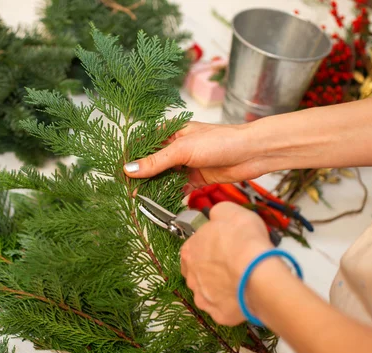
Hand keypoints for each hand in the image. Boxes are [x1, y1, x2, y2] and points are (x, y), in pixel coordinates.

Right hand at [124, 121, 269, 192]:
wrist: (252, 153)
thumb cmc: (221, 141)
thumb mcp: (183, 149)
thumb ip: (156, 161)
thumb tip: (130, 169)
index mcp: (172, 132)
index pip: (145, 144)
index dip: (132, 158)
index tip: (119, 172)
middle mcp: (178, 147)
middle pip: (154, 163)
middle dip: (142, 176)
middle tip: (127, 190)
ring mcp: (188, 163)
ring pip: (165, 177)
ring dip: (156, 187)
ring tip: (141, 199)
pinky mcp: (197, 177)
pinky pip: (179, 187)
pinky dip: (171, 195)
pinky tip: (162, 202)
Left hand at [179, 202, 273, 325]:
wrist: (257, 272)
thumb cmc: (244, 241)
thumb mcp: (230, 212)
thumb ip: (217, 213)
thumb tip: (215, 216)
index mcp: (190, 250)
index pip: (195, 247)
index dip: (211, 246)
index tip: (225, 246)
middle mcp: (191, 276)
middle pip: (199, 271)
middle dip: (214, 268)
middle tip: (234, 264)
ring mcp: (203, 297)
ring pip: (210, 291)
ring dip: (221, 286)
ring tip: (241, 279)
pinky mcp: (218, 314)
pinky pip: (224, 308)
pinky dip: (233, 302)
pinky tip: (244, 294)